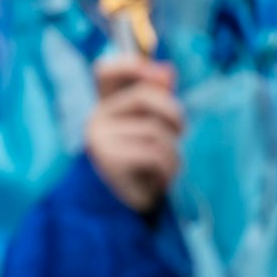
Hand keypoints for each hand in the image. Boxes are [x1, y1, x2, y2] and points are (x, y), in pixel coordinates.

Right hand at [84, 58, 182, 214]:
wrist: (116, 210)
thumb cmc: (138, 165)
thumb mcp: (147, 129)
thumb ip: (155, 99)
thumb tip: (167, 70)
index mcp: (104, 107)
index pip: (106, 70)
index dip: (134, 65)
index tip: (162, 78)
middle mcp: (96, 118)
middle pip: (146, 96)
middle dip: (174, 113)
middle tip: (180, 131)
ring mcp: (100, 139)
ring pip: (156, 131)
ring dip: (173, 152)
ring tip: (166, 166)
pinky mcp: (110, 160)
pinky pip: (155, 154)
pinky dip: (167, 168)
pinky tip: (160, 178)